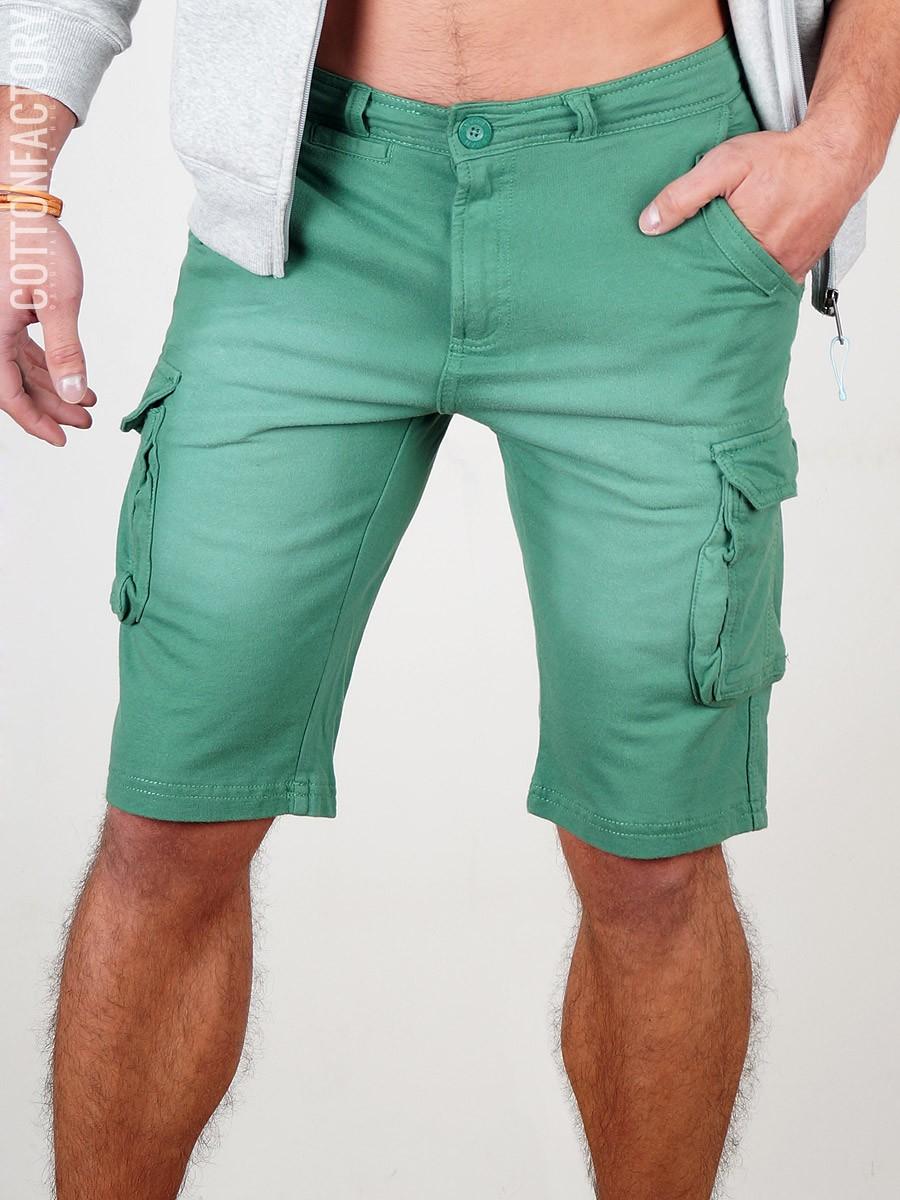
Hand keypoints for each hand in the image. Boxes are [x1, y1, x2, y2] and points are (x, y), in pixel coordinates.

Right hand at [0, 211, 95, 445]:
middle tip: (85, 421)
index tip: (62, 438)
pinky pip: (21, 350)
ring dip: (52, 387)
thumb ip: (66, 352)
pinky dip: (46, 365)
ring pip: (20, 369)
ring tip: (87, 402)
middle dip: (52, 406)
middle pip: (16, 384)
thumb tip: (73, 395)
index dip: (35, 421)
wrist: (21, 206)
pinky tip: (71, 376)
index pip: (8, 394)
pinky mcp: (5, 312)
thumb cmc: (35, 246)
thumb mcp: (59, 303)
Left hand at [637, 126, 860, 286]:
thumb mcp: (726, 165)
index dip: (687, 273)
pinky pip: (773, 281)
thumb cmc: (784, 158)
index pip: (704, 274)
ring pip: (750, 284)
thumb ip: (684, 194)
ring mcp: (789, 268)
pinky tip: (742, 268)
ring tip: (713, 272)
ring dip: (732, 279)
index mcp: (747, 246)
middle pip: (727, 283)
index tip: (670, 274)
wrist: (837, 155)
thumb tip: (648, 224)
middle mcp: (771, 264)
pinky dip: (757, 276)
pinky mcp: (801, 266)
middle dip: (707, 280)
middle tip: (687, 277)